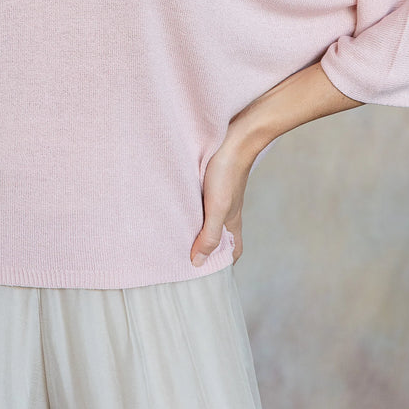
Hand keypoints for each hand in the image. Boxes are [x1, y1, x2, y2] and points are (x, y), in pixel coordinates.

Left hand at [190, 135, 255, 266]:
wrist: (233, 137)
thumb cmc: (226, 172)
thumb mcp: (216, 208)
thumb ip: (208, 235)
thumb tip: (198, 263)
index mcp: (233, 222)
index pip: (233, 250)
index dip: (222, 262)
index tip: (205, 271)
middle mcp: (228, 212)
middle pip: (219, 236)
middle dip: (205, 247)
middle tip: (183, 254)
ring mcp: (221, 196)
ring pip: (209, 218)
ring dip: (196, 226)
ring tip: (175, 233)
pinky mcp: (212, 182)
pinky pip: (203, 201)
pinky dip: (193, 208)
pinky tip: (179, 205)